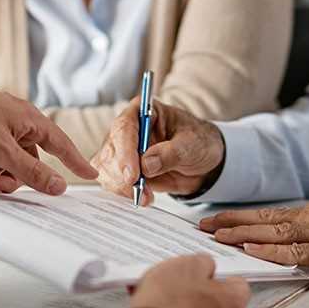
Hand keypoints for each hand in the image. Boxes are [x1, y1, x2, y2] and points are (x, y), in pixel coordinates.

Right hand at [92, 99, 224, 205]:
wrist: (202, 162)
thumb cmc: (199, 142)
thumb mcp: (192, 145)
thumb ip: (171, 153)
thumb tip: (146, 165)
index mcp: (143, 111)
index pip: (124, 127)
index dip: (125, 151)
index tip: (132, 175)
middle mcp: (128, 129)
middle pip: (110, 150)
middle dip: (122, 174)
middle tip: (139, 191)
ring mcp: (122, 149)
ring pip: (106, 168)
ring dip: (122, 186)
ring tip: (146, 196)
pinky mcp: (122, 168)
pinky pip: (111, 181)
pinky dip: (122, 193)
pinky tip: (142, 196)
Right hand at [126, 255, 249, 307]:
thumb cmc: (173, 303)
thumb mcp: (190, 265)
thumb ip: (203, 261)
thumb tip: (204, 264)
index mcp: (231, 300)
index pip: (238, 284)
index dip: (224, 271)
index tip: (215, 265)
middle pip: (210, 293)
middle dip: (193, 281)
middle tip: (178, 270)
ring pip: (187, 303)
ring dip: (172, 292)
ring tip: (154, 281)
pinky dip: (160, 304)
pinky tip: (145, 294)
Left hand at [200, 204, 308, 282]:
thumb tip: (288, 245)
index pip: (270, 214)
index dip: (241, 217)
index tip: (215, 220)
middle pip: (265, 218)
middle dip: (231, 222)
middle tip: (202, 225)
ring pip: (276, 231)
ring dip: (244, 233)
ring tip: (217, 235)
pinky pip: (299, 251)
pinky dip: (273, 249)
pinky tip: (253, 249)